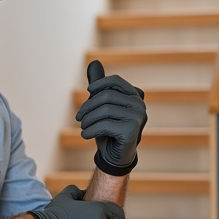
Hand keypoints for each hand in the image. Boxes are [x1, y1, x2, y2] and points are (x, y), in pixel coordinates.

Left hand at [75, 60, 147, 175]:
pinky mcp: (131, 131)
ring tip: (83, 126)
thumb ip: (99, 86)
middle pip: (106, 96)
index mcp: (135, 96)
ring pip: (104, 110)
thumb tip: (93, 62)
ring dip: (87, 120)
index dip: (99, 84)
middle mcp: (139, 105)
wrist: (115, 156)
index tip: (88, 92)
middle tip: (79, 117)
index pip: (116, 81)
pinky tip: (85, 135)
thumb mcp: (102, 106)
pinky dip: (90, 130)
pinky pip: (104, 125)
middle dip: (88, 106)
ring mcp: (138, 118)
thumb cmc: (108, 129)